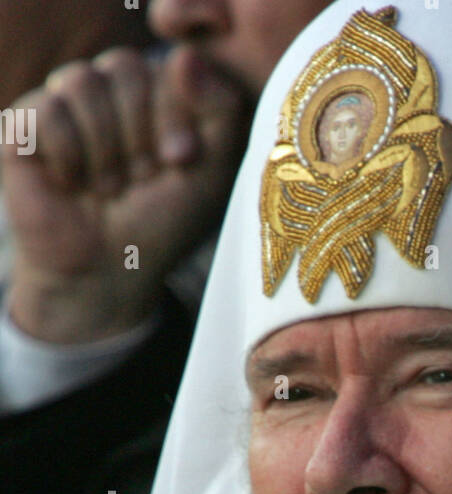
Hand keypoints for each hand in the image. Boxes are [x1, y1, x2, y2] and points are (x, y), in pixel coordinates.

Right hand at [0, 46, 249, 343]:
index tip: (180, 160)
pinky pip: (47, 110)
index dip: (174, 115)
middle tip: (140, 178)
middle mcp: (105, 90)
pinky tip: (73, 184)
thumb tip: (186, 54)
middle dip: (140, 134)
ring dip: (106, 149)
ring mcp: (61, 102)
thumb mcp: (210, 172)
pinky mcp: (21, 125)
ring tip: (108, 186)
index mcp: (152, 93)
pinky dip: (69, 156)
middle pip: (124, 67)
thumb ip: (220, 112)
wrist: (111, 271)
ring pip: (82, 82)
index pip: (164, 62)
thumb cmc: (161, 222)